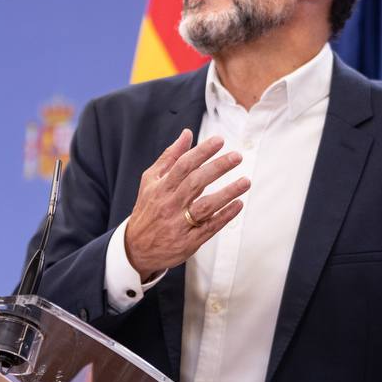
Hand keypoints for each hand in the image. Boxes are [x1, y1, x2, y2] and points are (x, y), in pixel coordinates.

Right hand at [124, 129, 249, 279]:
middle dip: (218, 168)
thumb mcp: (151, 180)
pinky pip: (209, 227)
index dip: (202, 151)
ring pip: (205, 206)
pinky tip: (238, 204)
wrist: (136, 248)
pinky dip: (225, 216)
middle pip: (196, 183)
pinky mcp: (188, 242)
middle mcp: (170, 204)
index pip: (183, 165)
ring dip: (227, 193)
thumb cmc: (147, 209)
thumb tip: (187, 134)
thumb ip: (170, 157)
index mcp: (161, 187)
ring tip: (246, 181)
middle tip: (237, 157)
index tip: (219, 140)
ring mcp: (179, 224)